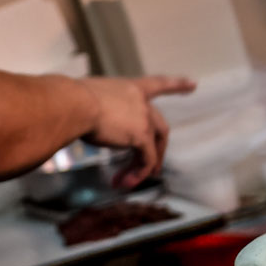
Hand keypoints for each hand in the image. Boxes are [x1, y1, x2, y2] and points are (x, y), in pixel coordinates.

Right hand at [79, 75, 195, 188]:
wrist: (72, 104)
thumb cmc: (71, 99)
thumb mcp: (90, 100)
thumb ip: (102, 111)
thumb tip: (93, 124)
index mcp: (130, 88)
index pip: (158, 84)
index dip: (177, 84)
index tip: (194, 84)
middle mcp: (141, 102)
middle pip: (161, 127)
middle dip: (159, 148)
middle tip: (154, 166)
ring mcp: (144, 119)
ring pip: (153, 147)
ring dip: (145, 166)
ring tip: (133, 181)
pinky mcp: (141, 137)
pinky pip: (146, 159)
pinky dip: (139, 173)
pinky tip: (127, 182)